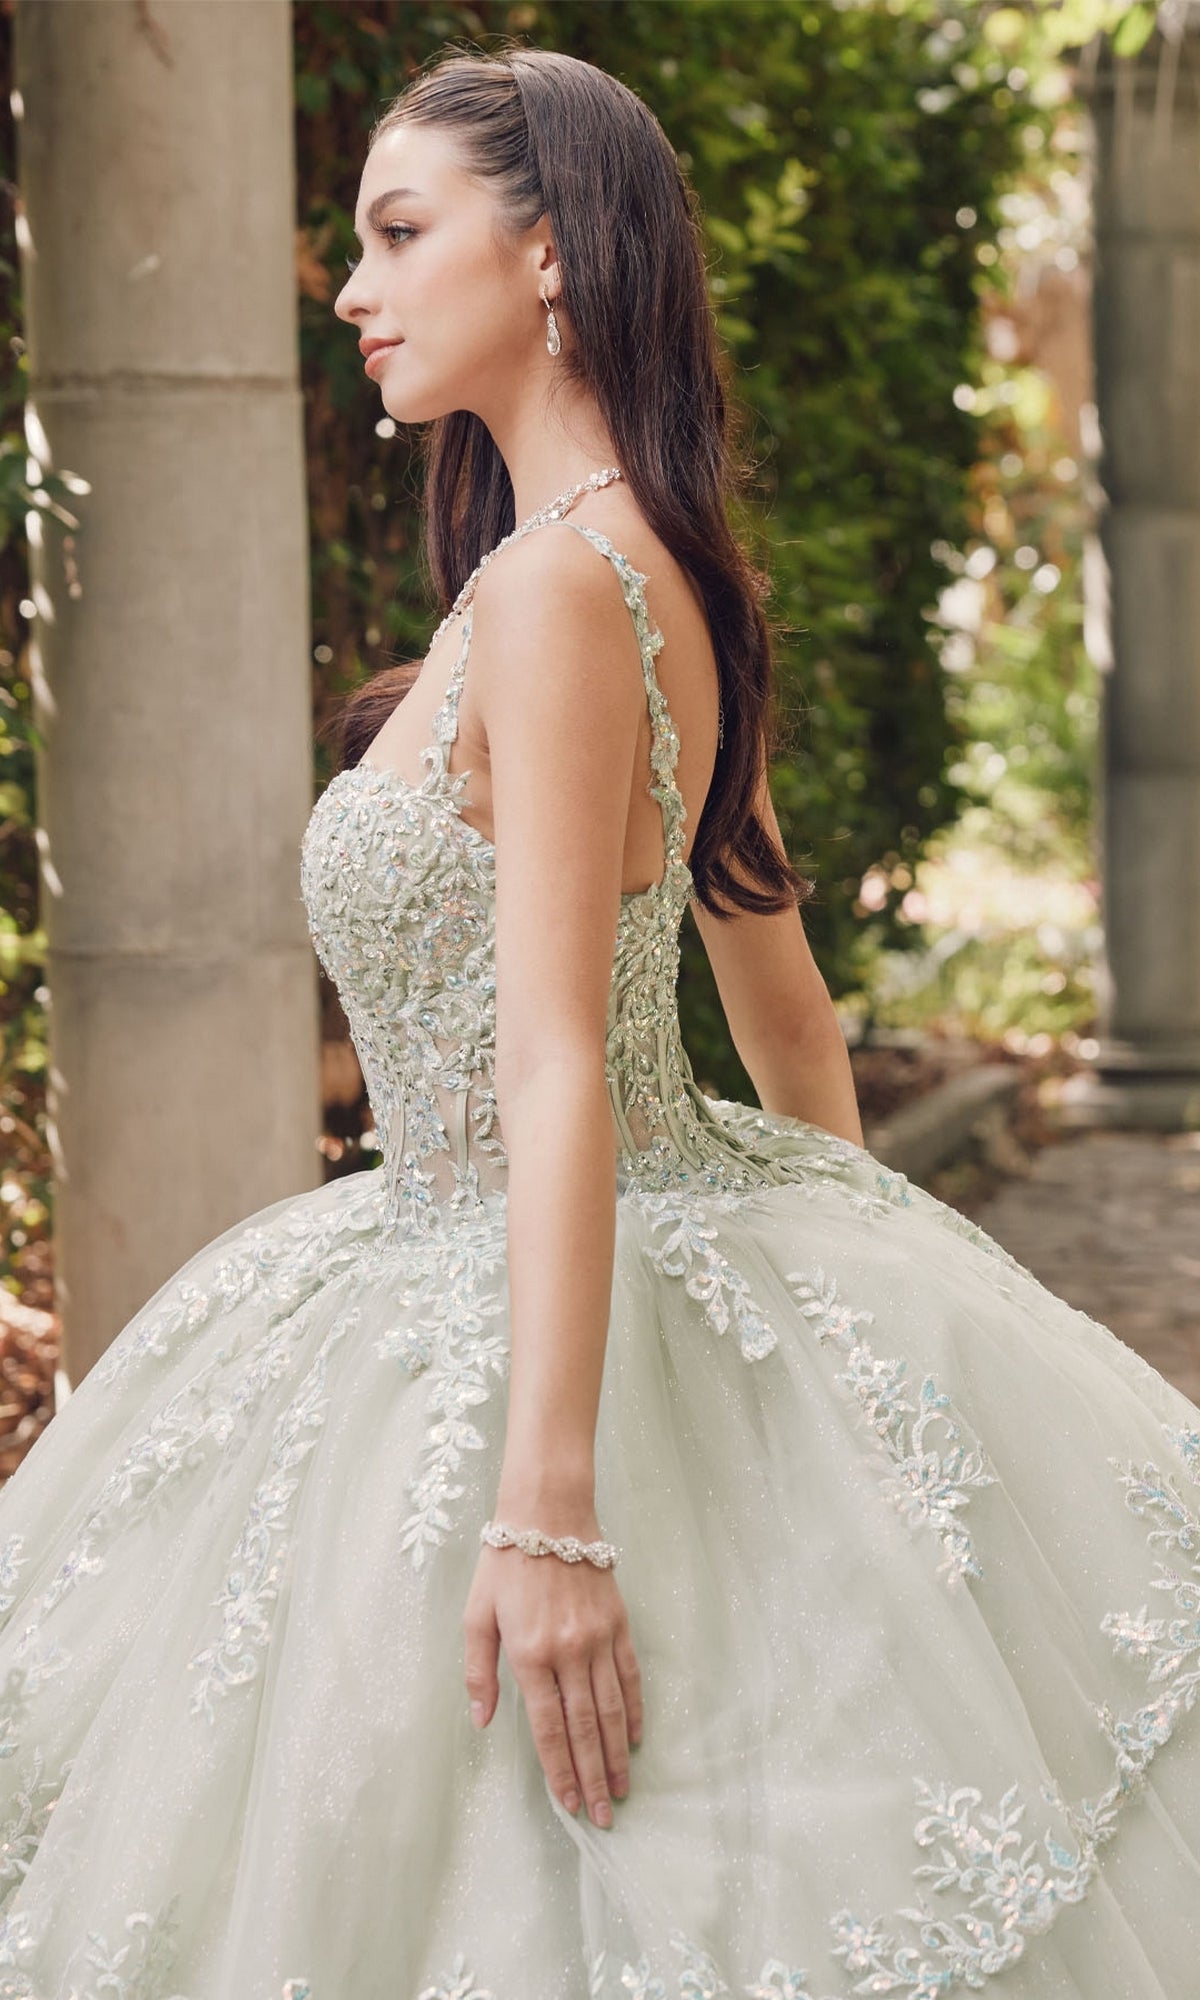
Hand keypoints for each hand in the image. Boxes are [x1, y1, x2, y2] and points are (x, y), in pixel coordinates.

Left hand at [462, 1515, 643, 1828]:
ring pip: (611, 1709)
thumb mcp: (476, 1615)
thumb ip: (477, 1671)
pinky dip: (634, 1710)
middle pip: (584, 1728)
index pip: (548, 1728)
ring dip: (616, 1754)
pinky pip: (630, 1676)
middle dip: (593, 1777)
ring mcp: (598, 1638)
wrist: (548, 1513)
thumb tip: (483, 1720)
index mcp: (529, 1655)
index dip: (559, 1770)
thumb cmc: (505, 1564)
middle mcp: (568, 1652)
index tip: (568, 1803)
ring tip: (621, 1789)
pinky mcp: (619, 1623)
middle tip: (602, 1816)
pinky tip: (634, 1738)